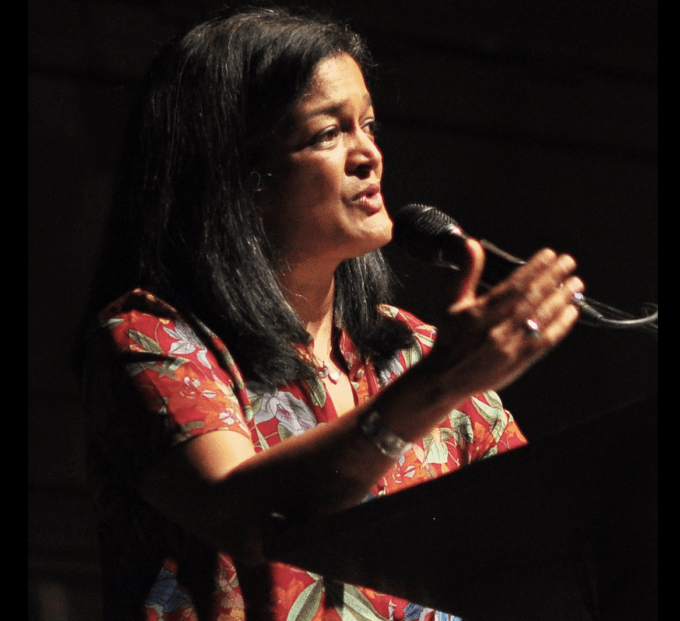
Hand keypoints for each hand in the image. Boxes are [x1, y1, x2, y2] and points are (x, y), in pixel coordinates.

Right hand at [428, 238, 583, 396]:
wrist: (445, 378)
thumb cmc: (450, 339)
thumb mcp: (452, 303)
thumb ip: (467, 273)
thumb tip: (472, 244)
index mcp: (479, 311)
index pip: (512, 284)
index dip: (534, 268)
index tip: (549, 255)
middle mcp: (495, 327)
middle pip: (530, 298)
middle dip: (553, 278)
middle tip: (568, 263)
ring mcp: (508, 345)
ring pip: (540, 317)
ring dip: (561, 298)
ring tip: (575, 284)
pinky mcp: (518, 361)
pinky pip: (544, 341)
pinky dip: (560, 326)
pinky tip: (571, 312)